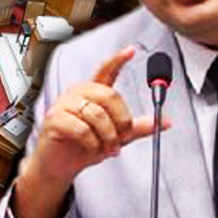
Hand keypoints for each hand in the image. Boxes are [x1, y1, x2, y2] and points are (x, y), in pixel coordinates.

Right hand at [12, 45, 169, 217]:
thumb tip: (163, 121)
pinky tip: (92, 148)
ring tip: (108, 148)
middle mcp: (77, 95)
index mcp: (91, 94)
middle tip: (122, 137)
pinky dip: (92, 143)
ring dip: (108, 136)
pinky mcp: (54, 120)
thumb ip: (136, 128)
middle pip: (109, 95)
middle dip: (121, 120)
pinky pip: (81, 129)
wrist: (57, 165)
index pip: (105, 71)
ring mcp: (63, 106)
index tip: (131, 51)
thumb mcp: (115, 137)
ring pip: (97, 115)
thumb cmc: (81, 147)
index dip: (118, 60)